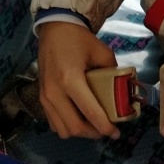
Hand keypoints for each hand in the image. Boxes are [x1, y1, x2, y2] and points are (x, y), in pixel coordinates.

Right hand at [37, 21, 119, 139]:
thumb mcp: (102, 52)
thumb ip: (113, 72)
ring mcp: (45, 97)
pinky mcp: (40, 98)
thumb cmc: (79, 40)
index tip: (116, 133)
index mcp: (71, 80)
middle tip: (107, 130)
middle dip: (93, 133)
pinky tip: (79, 118)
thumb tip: (123, 90)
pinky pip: (53, 122)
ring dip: (80, 132)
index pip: (89, 112)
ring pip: (62, 129)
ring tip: (94, 125)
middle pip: (75, 127)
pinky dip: (67, 126)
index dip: (105, 126)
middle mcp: (55, 93)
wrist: (55, 30)